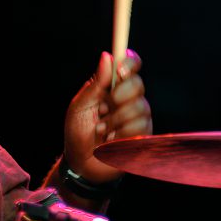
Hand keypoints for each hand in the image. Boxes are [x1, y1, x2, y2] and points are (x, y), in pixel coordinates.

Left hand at [63, 50, 151, 183]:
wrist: (81, 164)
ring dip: (115, 120)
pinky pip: (140, 127)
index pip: (130, 65)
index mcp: (112, 88)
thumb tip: (107, 56)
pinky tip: (110, 141)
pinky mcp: (143, 134)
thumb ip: (95, 85)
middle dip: (120, 95)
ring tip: (101, 130)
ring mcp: (138, 117)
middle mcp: (128, 99)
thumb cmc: (77, 134)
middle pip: (138, 84)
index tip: (121, 68)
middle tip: (103, 108)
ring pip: (140, 107)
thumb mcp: (80, 107)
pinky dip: (120, 134)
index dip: (130, 62)